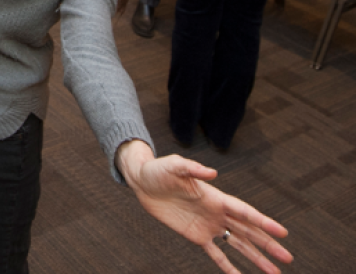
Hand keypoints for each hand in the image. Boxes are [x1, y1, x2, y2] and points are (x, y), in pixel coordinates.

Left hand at [117, 142, 291, 273]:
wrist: (143, 182)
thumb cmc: (160, 170)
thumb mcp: (175, 166)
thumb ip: (193, 169)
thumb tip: (212, 173)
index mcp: (217, 197)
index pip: (245, 212)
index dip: (264, 223)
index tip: (283, 233)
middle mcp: (218, 213)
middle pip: (249, 232)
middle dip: (268, 245)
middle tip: (288, 258)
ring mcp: (209, 226)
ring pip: (238, 245)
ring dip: (255, 258)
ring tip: (273, 273)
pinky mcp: (196, 236)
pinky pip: (215, 254)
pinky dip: (228, 266)